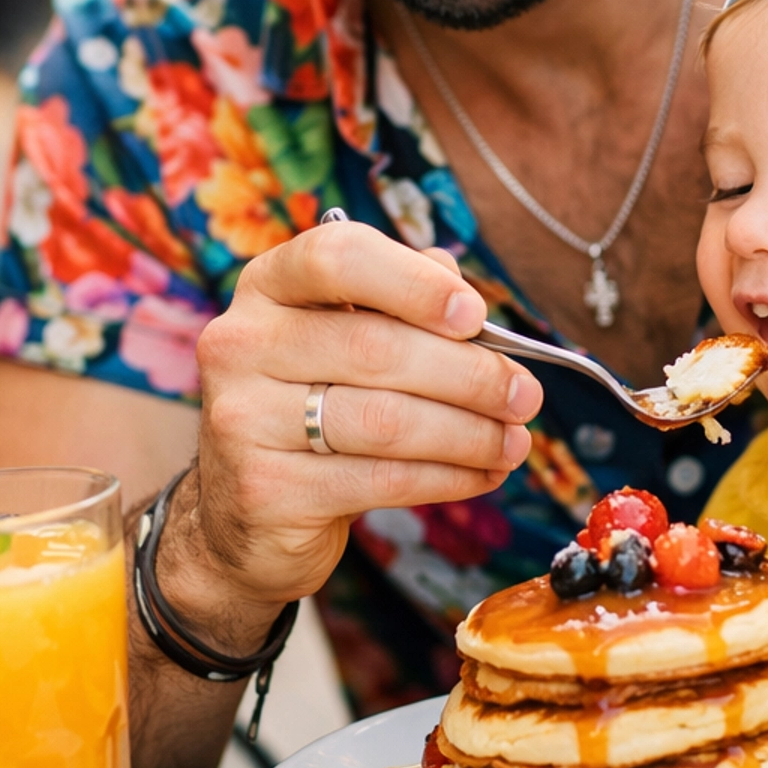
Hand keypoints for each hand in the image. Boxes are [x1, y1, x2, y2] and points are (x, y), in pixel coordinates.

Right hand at [160, 222, 541, 646]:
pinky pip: (380, 479)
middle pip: (376, 347)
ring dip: (470, 433)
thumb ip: (402, 303)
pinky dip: (446, 477)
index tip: (475, 315)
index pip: (337, 256)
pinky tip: (481, 473)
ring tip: (516, 441)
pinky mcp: (265, 490)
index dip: (414, 283)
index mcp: (267, 286)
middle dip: (471, 374)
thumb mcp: (345, 339)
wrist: (245, 511)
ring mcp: (243, 419)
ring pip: (385, 420)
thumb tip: (466, 295)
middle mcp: (241, 343)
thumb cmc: (316, 406)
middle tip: (525, 395)